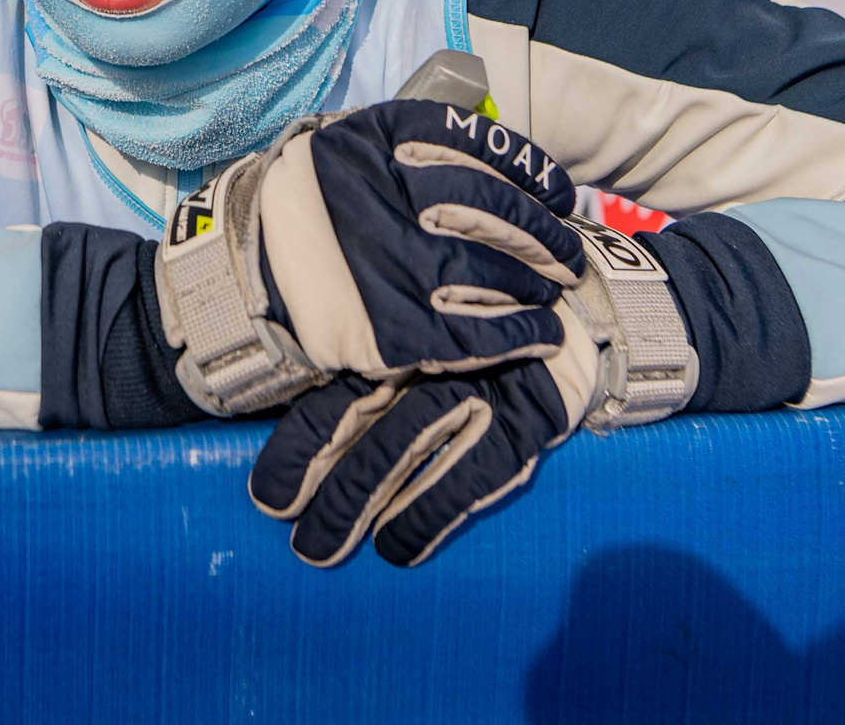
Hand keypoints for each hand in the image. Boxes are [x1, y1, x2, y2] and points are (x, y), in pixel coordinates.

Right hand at [152, 99, 584, 417]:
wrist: (238, 286)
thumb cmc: (299, 214)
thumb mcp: (339, 149)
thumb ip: (404, 146)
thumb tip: (490, 158)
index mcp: (373, 144)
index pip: (477, 147)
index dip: (530, 171)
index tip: (559, 193)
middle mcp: (385, 197)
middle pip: (496, 212)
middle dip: (545, 235)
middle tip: (566, 253)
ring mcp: (392, 266)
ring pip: (494, 272)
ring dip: (536, 285)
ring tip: (553, 291)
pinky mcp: (394, 330)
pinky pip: (478, 333)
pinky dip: (520, 335)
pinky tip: (540, 334)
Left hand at [251, 216, 700, 567]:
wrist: (578, 294)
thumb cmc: (476, 313)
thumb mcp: (416, 317)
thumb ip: (366, 347)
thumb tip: (284, 389)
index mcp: (396, 328)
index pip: (336, 386)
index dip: (299, 444)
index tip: (266, 496)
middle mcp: (432, 354)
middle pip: (362, 420)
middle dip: (322, 484)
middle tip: (288, 535)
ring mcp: (480, 384)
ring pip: (406, 446)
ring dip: (360, 504)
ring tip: (321, 549)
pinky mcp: (527, 416)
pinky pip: (472, 474)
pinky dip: (431, 513)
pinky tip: (399, 548)